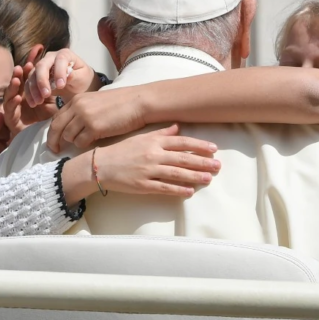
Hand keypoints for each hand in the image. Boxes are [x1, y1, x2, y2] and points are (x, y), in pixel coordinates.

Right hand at [4, 65, 55, 134]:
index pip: (25, 79)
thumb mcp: (52, 100)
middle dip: (18, 75)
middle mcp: (18, 98)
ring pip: (10, 95)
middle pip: (16, 84)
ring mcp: (13, 108)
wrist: (44, 137)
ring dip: (13, 86)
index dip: (27, 70)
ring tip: (17, 79)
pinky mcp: (10, 119)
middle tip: (22, 67)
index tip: (31, 63)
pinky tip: (18, 97)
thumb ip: (52, 88)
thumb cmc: (48, 117)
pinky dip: (13, 102)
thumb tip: (59, 73)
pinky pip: (10, 109)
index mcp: (27, 92)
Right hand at [23, 48, 98, 107]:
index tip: (61, 85)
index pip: (60, 60)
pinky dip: (30, 93)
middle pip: (42, 65)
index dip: (59, 72)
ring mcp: (42, 66)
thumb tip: (68, 75)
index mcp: (65, 54)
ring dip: (34, 89)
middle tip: (46, 94)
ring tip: (38, 102)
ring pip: (33, 75)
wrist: (77, 84)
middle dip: (42, 80)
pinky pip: (29, 83)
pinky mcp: (36, 76)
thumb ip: (75, 76)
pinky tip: (33, 103)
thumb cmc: (82, 78)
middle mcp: (51, 57)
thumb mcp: (82, 77)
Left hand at [48, 87, 148, 153]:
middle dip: (53, 141)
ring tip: (84, 143)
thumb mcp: (96, 102)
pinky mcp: (94, 127)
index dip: (53, 130)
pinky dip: (84, 145)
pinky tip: (92, 143)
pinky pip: (80, 142)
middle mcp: (78, 107)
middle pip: (56, 127)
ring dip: (74, 142)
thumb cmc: (122, 103)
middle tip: (55, 150)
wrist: (138, 102)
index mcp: (77, 100)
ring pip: (68, 136)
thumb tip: (72, 126)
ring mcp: (85, 117)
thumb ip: (82, 111)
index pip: (57, 117)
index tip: (54, 140)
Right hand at [86, 125, 219, 198]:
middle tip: (218, 166)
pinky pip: (164, 188)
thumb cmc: (121, 151)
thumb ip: (160, 133)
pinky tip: (190, 191)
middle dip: (202, 162)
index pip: (181, 143)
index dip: (198, 146)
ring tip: (209, 178)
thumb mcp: (141, 137)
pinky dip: (178, 190)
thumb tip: (178, 127)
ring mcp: (148, 170)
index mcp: (153, 142)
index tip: (213, 149)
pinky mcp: (143, 185)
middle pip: (183, 159)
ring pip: (176, 173)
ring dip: (194, 176)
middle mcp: (153, 155)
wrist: (100, 166)